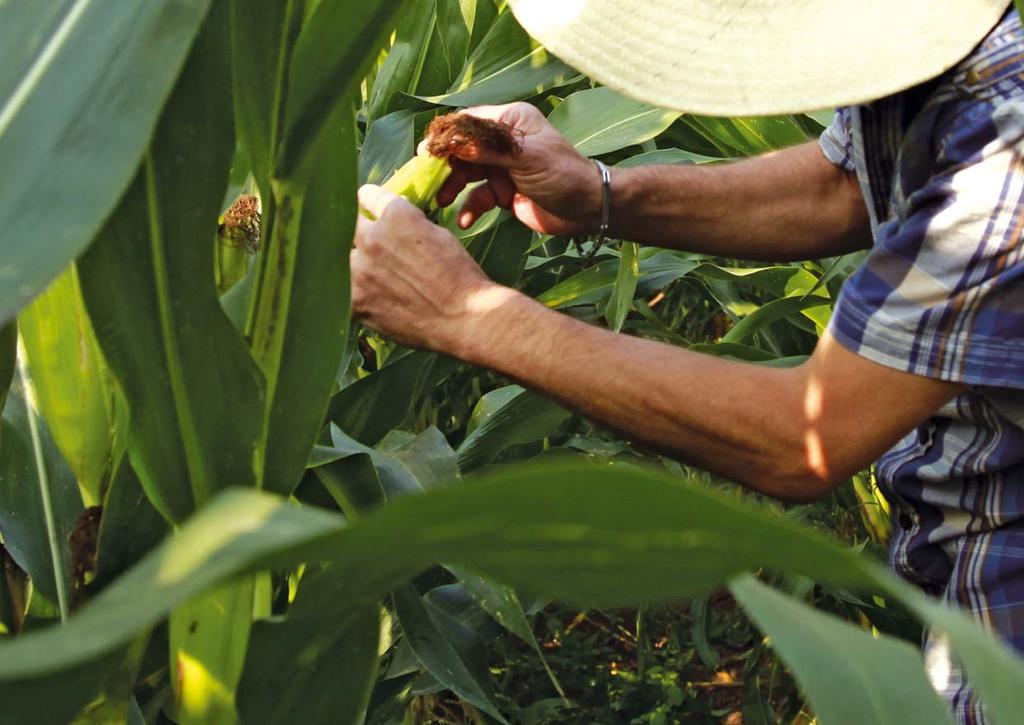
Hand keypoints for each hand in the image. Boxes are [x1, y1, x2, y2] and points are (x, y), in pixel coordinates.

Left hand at [350, 184, 515, 352]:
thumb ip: (409, 225)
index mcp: (396, 215)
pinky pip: (343, 289)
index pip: (367, 196)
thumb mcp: (438, 235)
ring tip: (368, 274)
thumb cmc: (460, 276)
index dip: (368, 202)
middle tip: (365, 241)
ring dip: (352, 262)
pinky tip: (370, 296)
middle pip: (346, 225)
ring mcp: (359, 271)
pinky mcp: (355, 301)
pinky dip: (354, 291)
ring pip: (341, 258)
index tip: (366, 208)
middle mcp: (372, 238)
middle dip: (356, 231)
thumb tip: (393, 226)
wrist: (464, 318)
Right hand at [436, 102, 599, 234]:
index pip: (469, 122)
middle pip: (462, 149)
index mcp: (509, 120)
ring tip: (441, 201)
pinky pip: (477, 198)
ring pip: (466, 174)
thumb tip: (453, 143)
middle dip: (445, 165)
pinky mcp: (502, 193)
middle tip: (427, 179)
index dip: (447, 136)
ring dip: (452, 188)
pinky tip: (465, 220)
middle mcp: (502, 141)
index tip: (426, 152)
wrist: (587, 210)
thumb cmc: (562, 174)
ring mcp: (501, 167)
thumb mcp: (526, 157)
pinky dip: (469, 208)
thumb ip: (489, 150)